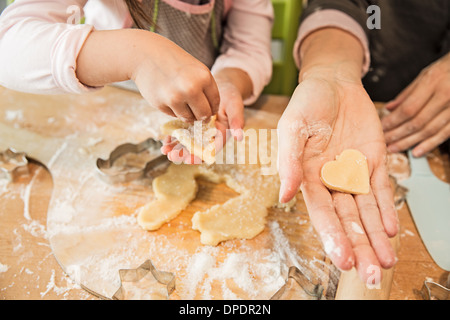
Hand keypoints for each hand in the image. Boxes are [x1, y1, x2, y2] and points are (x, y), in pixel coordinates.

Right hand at [132, 33, 219, 122]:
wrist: (144, 54)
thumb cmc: (173, 61)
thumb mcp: (195, 68)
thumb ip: (204, 88)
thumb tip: (210, 114)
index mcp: (204, 77)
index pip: (214, 103)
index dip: (212, 108)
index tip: (208, 109)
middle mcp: (191, 88)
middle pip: (204, 114)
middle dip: (201, 115)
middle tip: (196, 111)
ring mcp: (175, 97)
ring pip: (189, 118)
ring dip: (187, 114)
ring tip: (181, 101)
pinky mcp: (162, 104)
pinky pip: (174, 115)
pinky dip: (174, 111)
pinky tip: (168, 97)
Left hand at [161, 71, 246, 163]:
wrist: (221, 86)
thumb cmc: (230, 95)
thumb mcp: (235, 105)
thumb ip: (237, 120)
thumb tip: (239, 137)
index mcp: (221, 135)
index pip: (211, 149)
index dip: (201, 155)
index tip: (190, 159)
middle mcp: (209, 136)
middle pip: (197, 149)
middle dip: (185, 154)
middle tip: (173, 156)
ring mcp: (199, 132)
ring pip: (187, 144)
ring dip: (176, 149)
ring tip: (165, 151)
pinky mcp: (191, 125)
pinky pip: (182, 135)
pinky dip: (173, 138)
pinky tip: (165, 140)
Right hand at [277, 72, 397, 282]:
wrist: (333, 82)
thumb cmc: (306, 103)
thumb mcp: (292, 129)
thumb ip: (289, 162)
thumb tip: (285, 196)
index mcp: (308, 177)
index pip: (321, 212)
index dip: (332, 235)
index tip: (342, 258)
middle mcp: (331, 180)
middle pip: (346, 219)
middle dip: (358, 246)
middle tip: (370, 274)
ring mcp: (354, 172)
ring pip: (366, 211)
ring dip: (375, 236)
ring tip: (385, 261)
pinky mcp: (374, 161)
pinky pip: (381, 189)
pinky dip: (387, 209)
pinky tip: (391, 230)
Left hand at [382, 53, 449, 156]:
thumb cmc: (447, 69)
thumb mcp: (426, 75)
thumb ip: (407, 93)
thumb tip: (389, 108)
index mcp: (433, 82)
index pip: (408, 108)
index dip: (393, 120)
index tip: (382, 127)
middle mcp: (446, 95)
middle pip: (417, 122)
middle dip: (398, 134)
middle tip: (384, 141)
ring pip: (429, 130)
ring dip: (410, 142)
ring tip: (395, 148)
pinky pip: (445, 133)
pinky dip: (430, 144)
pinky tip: (417, 151)